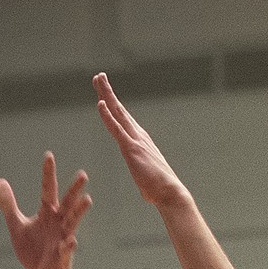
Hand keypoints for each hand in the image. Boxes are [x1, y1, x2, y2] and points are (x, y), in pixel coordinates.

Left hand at [0, 152, 91, 268]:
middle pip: (67, 203)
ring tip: (87, 200)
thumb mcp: (17, 225)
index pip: (48, 190)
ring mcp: (62, 239)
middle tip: (83, 174)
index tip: (49, 156)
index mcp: (48, 214)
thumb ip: (9, 205)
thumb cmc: (33, 251)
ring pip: (73, 222)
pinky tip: (71, 241)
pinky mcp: (62, 257)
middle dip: (74, 190)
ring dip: (79, 212)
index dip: (48, 174)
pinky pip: (66, 250)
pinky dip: (68, 246)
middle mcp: (58, 223)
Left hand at [93, 73, 188, 209]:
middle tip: (99, 76)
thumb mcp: (145, 175)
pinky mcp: (131, 149)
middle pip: (119, 109)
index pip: (122, 118)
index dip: (112, 103)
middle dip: (108, 91)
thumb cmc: (158, 189)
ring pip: (117, 112)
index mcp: (140, 140)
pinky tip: (100, 104)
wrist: (169, 192)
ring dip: (106, 95)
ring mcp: (135, 140)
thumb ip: (141, 171)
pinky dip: (107, 115)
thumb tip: (144, 179)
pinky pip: (116, 129)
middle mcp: (138, 135)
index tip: (103, 92)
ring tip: (98, 79)